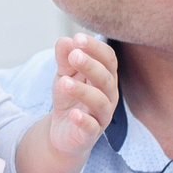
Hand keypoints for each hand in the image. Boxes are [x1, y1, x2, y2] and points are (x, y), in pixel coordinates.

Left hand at [47, 34, 118, 156]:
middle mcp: (108, 95)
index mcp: (105, 76)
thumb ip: (65, 59)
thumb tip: (65, 40)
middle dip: (91, 65)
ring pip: (99, 102)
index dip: (95, 48)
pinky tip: (73, 114)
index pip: (108, 59)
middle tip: (74, 56)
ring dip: (82, 91)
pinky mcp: (91, 133)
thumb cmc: (69, 98)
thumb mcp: (64, 75)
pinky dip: (84, 120)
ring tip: (64, 82)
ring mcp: (102, 115)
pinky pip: (92, 127)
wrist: (63, 130)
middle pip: (106, 78)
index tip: (78, 38)